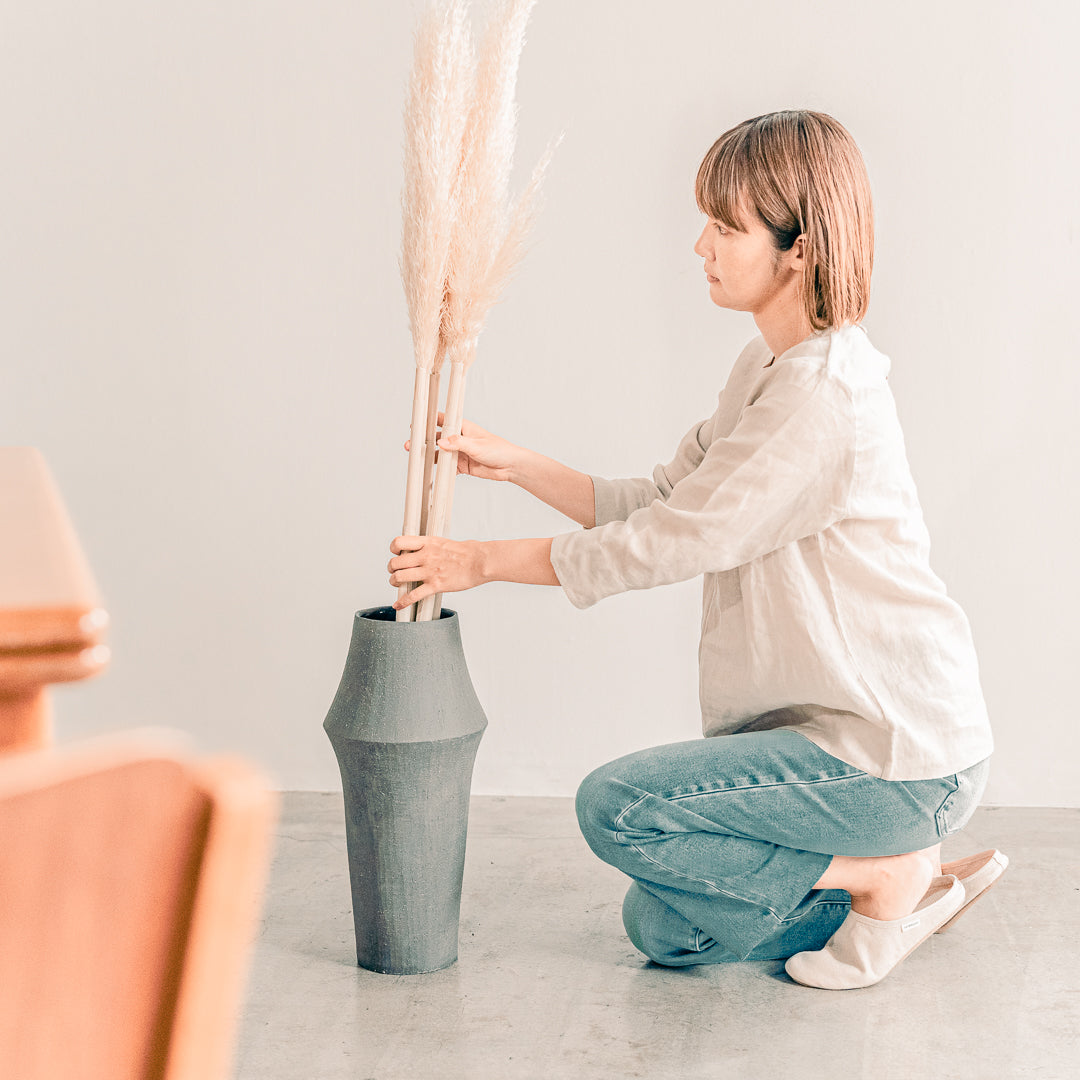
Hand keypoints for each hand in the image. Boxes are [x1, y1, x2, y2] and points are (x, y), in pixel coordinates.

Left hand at [388, 535, 486, 610]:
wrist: (480, 561)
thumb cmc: (467, 552)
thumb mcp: (444, 542)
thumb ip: (431, 547)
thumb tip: (425, 549)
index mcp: (427, 543)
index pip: (399, 542)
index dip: (393, 549)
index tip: (397, 554)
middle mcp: (425, 556)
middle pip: (396, 562)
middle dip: (392, 569)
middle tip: (394, 572)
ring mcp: (429, 571)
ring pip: (400, 577)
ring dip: (394, 582)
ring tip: (397, 584)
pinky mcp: (436, 585)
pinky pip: (413, 595)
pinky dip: (403, 602)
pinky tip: (398, 605)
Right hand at [404, 415, 520, 480]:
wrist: (510, 466)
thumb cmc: (498, 449)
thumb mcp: (476, 445)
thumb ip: (457, 443)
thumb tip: (440, 442)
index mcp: (463, 428)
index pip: (442, 420)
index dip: (428, 421)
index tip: (415, 424)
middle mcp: (459, 439)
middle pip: (438, 439)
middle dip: (424, 442)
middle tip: (411, 446)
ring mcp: (460, 453)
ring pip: (441, 454)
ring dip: (430, 457)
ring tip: (417, 460)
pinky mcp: (462, 466)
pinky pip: (447, 468)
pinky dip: (439, 471)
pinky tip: (430, 473)